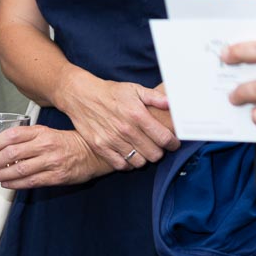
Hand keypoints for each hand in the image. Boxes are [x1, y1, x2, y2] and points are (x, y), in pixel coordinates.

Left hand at [0, 124, 109, 188]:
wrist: (93, 153)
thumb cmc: (68, 142)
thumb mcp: (47, 132)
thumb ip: (28, 137)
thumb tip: (4, 147)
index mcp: (41, 131)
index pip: (12, 135)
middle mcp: (44, 145)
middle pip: (12, 153)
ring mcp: (50, 161)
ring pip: (19, 169)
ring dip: (1, 175)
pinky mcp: (56, 177)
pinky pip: (31, 182)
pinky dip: (16, 184)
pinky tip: (6, 184)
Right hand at [57, 72, 178, 168]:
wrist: (81, 95)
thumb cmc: (111, 92)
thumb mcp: (134, 89)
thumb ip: (155, 97)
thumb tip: (172, 104)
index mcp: (137, 115)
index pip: (165, 139)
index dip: (173, 143)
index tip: (173, 142)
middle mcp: (126, 129)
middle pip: (155, 154)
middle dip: (160, 151)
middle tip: (156, 145)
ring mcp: (112, 140)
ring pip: (140, 162)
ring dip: (144, 157)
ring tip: (142, 149)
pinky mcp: (101, 147)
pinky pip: (122, 165)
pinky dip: (128, 163)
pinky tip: (129, 154)